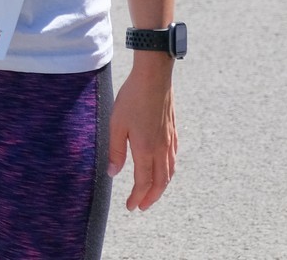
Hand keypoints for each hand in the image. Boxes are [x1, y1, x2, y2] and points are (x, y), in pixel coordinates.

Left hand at [107, 60, 177, 209]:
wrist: (154, 79)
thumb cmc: (131, 99)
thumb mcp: (116, 124)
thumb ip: (115, 150)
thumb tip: (113, 173)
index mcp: (145, 149)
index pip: (143, 182)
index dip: (137, 197)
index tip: (131, 207)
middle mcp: (161, 149)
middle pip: (160, 182)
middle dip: (151, 197)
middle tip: (142, 206)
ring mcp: (170, 141)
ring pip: (169, 172)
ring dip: (161, 187)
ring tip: (152, 193)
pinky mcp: (173, 133)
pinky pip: (173, 160)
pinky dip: (168, 172)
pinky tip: (163, 170)